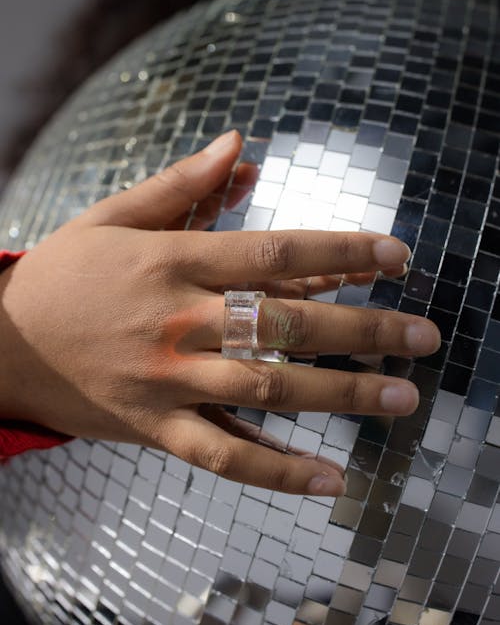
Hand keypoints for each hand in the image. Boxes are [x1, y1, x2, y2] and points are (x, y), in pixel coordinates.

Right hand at [0, 130, 439, 495]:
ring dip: (341, 396)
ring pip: (266, 389)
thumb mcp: (114, 216)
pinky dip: (277, 471)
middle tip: (425, 337)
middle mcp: (177, 320)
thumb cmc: (63, 274)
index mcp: (173, 260)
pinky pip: (222, 454)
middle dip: (364, 330)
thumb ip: (183, 185)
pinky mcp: (154, 427)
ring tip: (403, 397)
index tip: (397, 257)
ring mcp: (167, 380)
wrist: (1, 342)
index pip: (275, 253)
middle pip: (285, 324)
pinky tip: (331, 478)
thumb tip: (242, 145)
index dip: (342, 254)